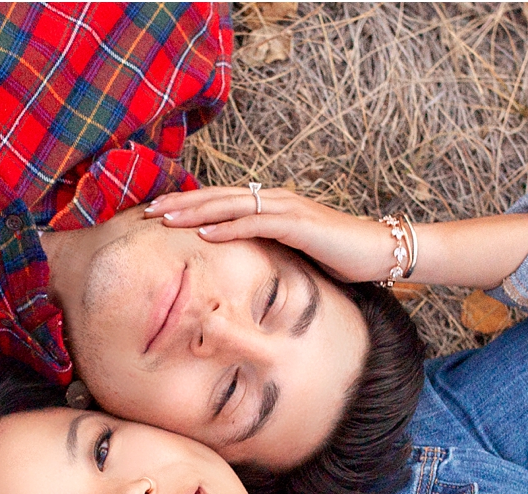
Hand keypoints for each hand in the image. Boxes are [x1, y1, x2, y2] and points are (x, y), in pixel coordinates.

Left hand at [144, 185, 395, 283]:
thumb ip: (265, 250)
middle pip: (217, 196)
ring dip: (195, 211)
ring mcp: (287, 209)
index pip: (220, 200)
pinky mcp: (300, 225)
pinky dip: (229, 226)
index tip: (156, 215)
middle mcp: (274, 200)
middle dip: (180, 203)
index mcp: (270, 205)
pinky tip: (204, 233)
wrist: (381, 252)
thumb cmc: (339, 256)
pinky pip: (257, 223)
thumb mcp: (292, 253)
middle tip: (145, 211)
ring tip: (164, 219)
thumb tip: (238, 263)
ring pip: (231, 204)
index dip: (187, 205)